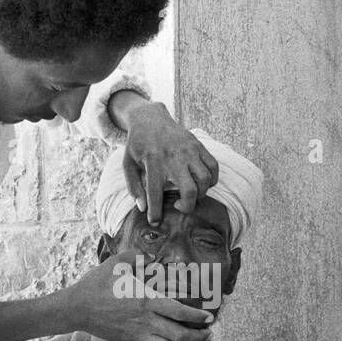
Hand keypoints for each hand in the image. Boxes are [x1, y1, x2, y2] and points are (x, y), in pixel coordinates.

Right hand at [62, 249, 211, 340]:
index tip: (208, 316)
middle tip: (209, 330)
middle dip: (198, 335)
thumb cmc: (98, 283)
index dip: (197, 316)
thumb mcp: (119, 263)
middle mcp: (145, 320)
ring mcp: (138, 334)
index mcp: (145, 300)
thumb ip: (140, 258)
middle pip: (179, 335)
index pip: (179, 312)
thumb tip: (155, 258)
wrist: (77, 308)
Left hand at [121, 102, 218, 222]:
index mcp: (153, 162)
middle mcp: (174, 157)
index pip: (156, 193)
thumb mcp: (127, 164)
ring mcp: (189, 150)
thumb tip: (143, 208)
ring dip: (201, 193)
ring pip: (205, 180)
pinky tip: (200, 182)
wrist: (150, 119)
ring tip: (190, 194)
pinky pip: (214, 167)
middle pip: (190, 190)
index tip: (155, 222)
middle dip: (187, 207)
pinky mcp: (199, 146)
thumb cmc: (138, 145)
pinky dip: (211, 179)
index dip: (156, 212)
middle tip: (179, 207)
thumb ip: (133, 187)